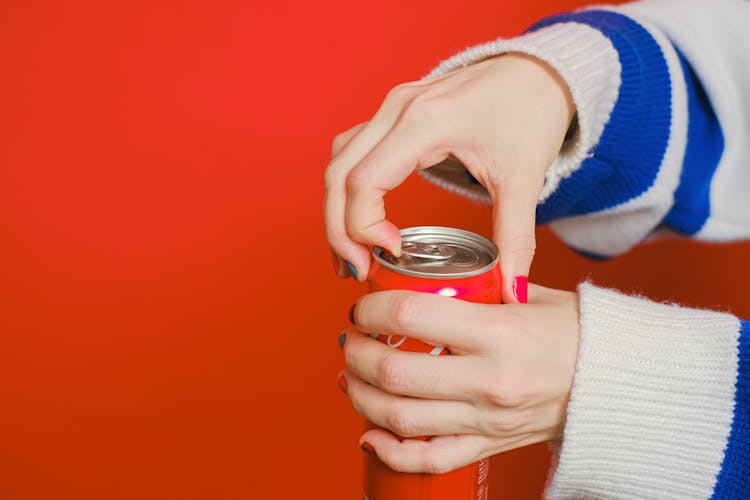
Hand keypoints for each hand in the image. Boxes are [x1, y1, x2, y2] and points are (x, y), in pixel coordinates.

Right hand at [324, 54, 574, 301]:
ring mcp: (391, 108)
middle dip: (339, 230)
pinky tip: (360, 220)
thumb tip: (510, 292)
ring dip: (336, 211)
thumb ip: (516, 240)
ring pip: (339, 162)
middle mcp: (398, 110)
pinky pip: (351, 152)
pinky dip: (346, 189)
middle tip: (356, 271)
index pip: (365, 180)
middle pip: (339, 175)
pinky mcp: (393, 114)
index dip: (364, 227)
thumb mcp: (524, 179)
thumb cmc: (531, 111)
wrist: (537, 73)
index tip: (391, 256)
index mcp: (426, 122)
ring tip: (352, 255)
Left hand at [338, 283, 578, 473]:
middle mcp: (488, 381)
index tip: (364, 306)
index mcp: (499, 333)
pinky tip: (369, 434)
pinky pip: (429, 460)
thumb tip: (431, 279)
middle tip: (351, 339)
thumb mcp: (531, 296)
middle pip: (396, 373)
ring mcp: (486, 421)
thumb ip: (481, 289)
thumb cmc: (576, 335)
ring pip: (401, 419)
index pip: (413, 316)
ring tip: (350, 378)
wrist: (615, 385)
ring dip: (361, 398)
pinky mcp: (489, 447)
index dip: (373, 309)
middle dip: (358, 354)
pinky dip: (391, 452)